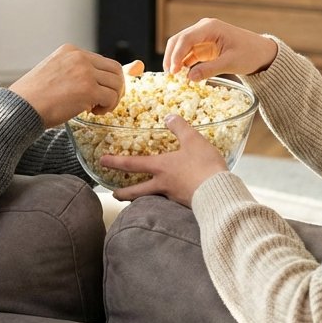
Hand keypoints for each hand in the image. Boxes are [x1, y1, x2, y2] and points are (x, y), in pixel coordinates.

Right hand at [9, 45, 126, 126]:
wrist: (20, 107)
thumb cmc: (34, 96)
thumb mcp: (55, 72)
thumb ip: (75, 71)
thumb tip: (98, 81)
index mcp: (70, 51)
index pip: (102, 61)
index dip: (106, 79)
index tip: (101, 92)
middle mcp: (79, 57)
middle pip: (115, 70)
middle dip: (115, 88)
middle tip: (105, 102)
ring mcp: (85, 72)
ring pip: (116, 84)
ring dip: (111, 99)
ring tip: (96, 108)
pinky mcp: (88, 89)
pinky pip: (111, 98)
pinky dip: (107, 107)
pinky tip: (92, 112)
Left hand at [101, 114, 226, 205]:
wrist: (218, 192)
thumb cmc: (204, 166)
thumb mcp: (193, 140)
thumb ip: (180, 127)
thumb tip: (169, 117)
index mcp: (161, 167)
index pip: (133, 164)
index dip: (116, 162)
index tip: (102, 161)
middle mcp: (162, 184)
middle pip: (136, 191)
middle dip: (123, 192)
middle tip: (113, 194)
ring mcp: (172, 197)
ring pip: (150, 199)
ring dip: (140, 200)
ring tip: (135, 200)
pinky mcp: (184, 205)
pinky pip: (168, 203)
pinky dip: (163, 201)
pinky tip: (167, 199)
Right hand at [163, 18, 277, 80]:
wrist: (262, 52)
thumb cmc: (250, 54)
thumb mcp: (231, 63)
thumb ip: (210, 69)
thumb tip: (189, 78)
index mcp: (210, 27)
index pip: (186, 38)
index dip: (176, 55)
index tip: (173, 71)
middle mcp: (203, 29)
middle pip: (178, 40)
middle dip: (171, 57)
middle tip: (169, 76)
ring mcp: (202, 37)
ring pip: (180, 47)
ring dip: (175, 61)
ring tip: (173, 78)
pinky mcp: (203, 46)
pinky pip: (188, 54)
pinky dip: (183, 64)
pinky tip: (181, 76)